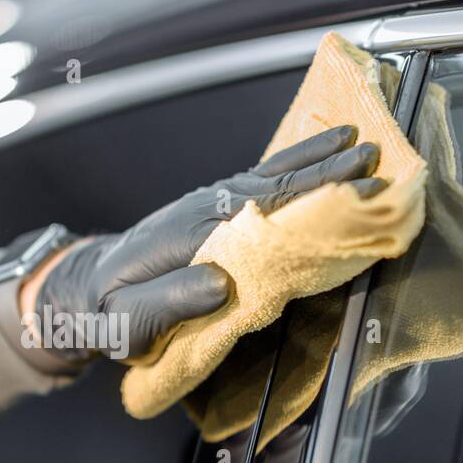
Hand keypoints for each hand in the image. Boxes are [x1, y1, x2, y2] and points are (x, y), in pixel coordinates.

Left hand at [33, 125, 384, 361]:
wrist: (84, 291)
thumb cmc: (108, 314)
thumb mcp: (129, 321)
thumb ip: (170, 301)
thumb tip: (221, 282)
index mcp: (191, 236)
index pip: (261, 215)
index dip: (311, 203)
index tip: (356, 193)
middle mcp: (204, 209)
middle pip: (275, 186)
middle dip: (328, 173)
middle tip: (379, 161)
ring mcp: (209, 204)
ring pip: (271, 175)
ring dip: (318, 159)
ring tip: (363, 141)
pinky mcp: (213, 208)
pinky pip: (261, 179)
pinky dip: (296, 163)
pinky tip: (322, 150)